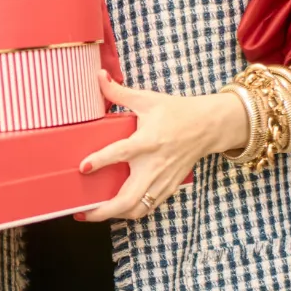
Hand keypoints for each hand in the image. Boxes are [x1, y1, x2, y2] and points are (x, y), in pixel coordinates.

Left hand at [75, 71, 247, 222]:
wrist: (208, 126)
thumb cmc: (177, 112)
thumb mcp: (148, 99)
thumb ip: (119, 92)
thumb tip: (99, 75)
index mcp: (148, 140)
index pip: (122, 153)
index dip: (101, 160)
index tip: (83, 167)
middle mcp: (155, 165)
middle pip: (129, 197)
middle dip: (103, 210)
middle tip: (81, 212)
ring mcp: (163, 180)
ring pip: (138, 209)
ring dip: (114, 215)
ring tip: (93, 214)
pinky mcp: (168, 188)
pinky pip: (148, 208)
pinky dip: (130, 212)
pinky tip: (115, 209)